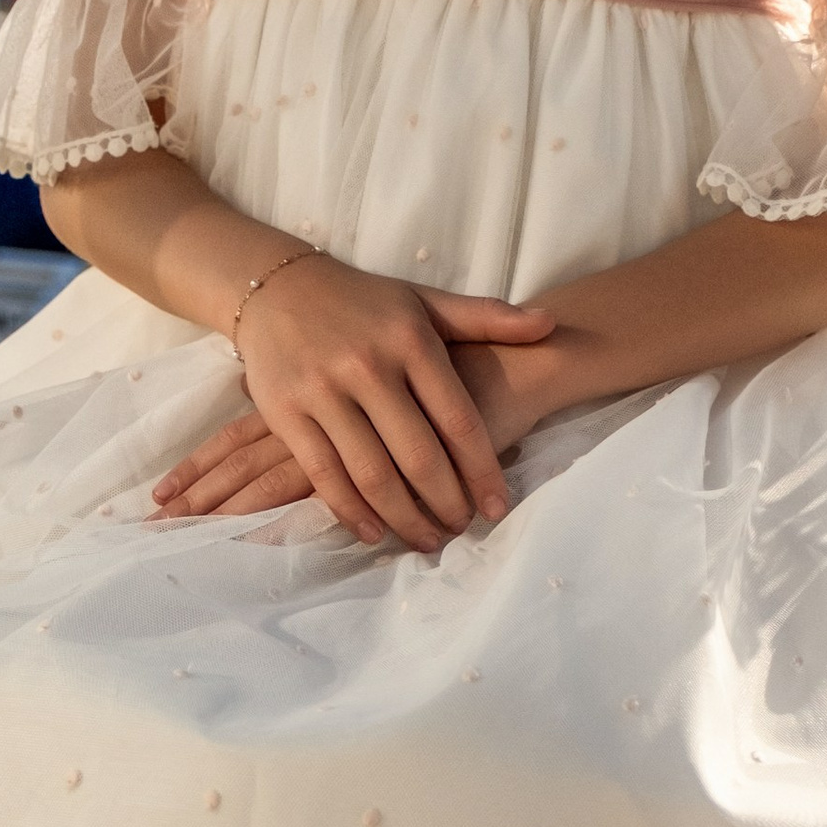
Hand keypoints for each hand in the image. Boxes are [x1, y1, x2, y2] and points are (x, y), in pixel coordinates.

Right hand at [152, 271, 558, 551]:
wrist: (276, 287)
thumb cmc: (364, 302)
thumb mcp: (424, 302)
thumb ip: (487, 317)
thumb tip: (550, 324)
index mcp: (410, 340)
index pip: (458, 419)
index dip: (482, 470)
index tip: (497, 507)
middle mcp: (368, 366)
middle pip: (418, 456)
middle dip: (447, 503)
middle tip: (463, 528)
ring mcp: (323, 391)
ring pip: (372, 473)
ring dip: (405, 517)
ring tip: (428, 540)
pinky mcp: (285, 412)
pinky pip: (324, 474)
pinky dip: (351, 511)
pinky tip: (375, 531)